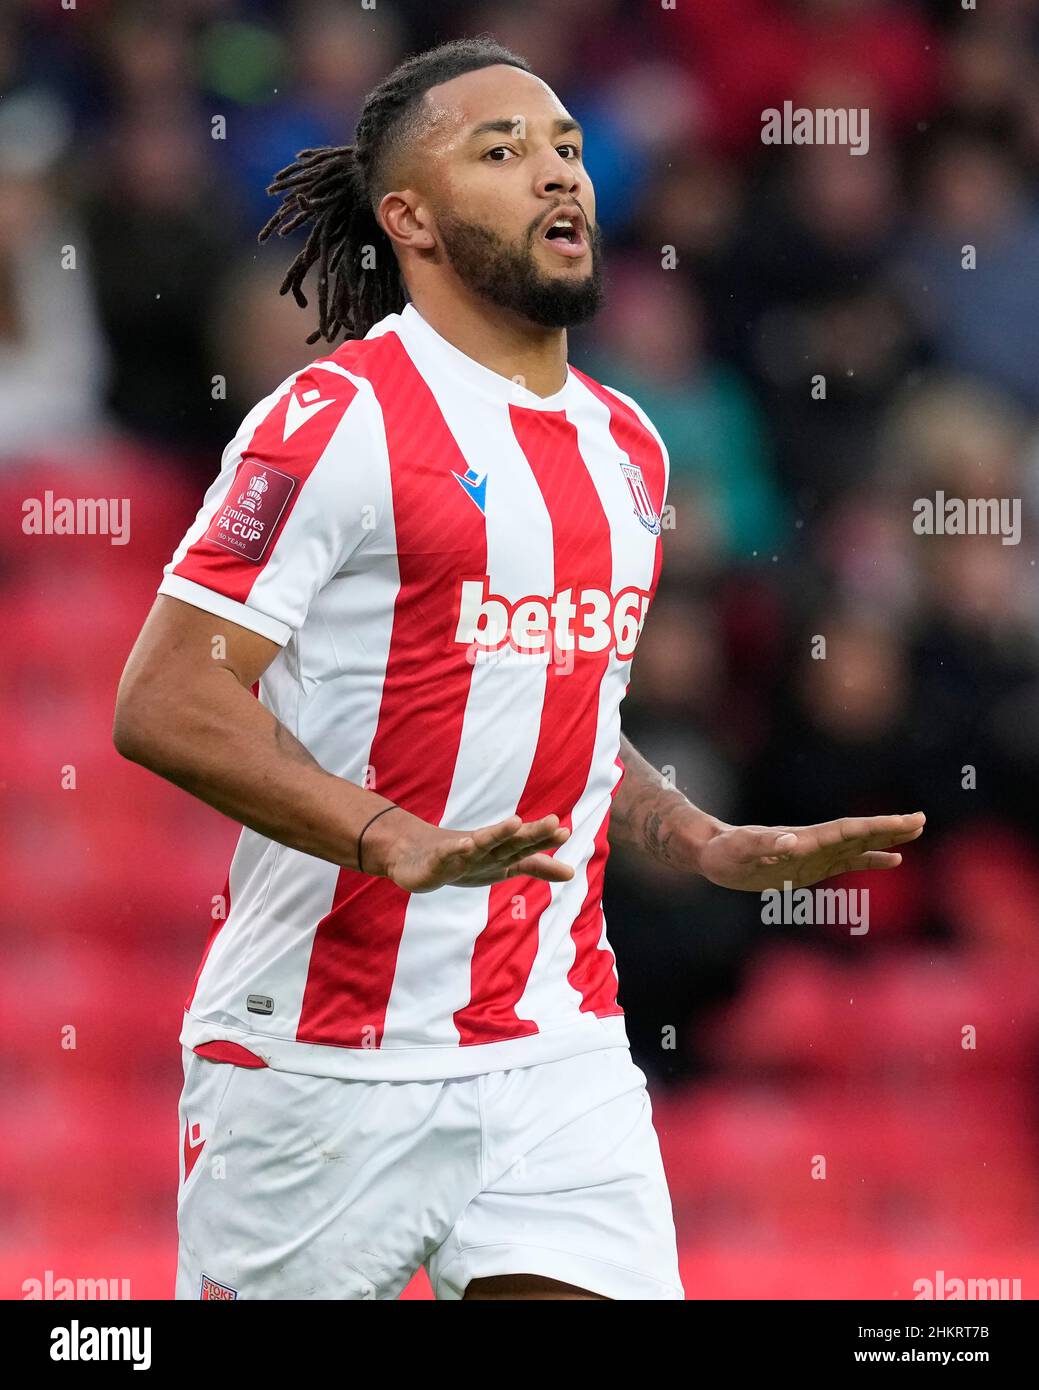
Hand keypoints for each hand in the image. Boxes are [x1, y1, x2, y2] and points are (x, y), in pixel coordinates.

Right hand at [366, 810, 574, 892]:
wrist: (415, 857)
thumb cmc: (466, 859)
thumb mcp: (505, 866)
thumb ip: (537, 867)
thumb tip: (572, 873)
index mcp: (500, 852)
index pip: (526, 846)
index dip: (544, 840)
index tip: (565, 831)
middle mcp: (484, 849)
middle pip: (510, 841)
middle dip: (531, 833)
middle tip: (554, 821)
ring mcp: (460, 853)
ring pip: (482, 842)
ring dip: (498, 833)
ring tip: (516, 823)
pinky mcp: (438, 860)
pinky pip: (448, 854)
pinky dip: (457, 849)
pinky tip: (467, 844)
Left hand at [694, 812, 925, 891]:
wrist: (713, 854)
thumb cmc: (724, 853)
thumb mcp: (739, 851)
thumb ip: (764, 845)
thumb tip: (793, 841)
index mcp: (804, 839)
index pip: (847, 831)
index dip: (876, 826)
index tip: (904, 822)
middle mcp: (815, 844)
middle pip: (859, 833)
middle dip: (890, 827)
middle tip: (922, 820)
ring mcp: (816, 854)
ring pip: (859, 844)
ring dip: (887, 838)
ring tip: (916, 832)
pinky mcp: (811, 867)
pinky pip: (848, 862)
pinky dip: (872, 858)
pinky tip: (893, 859)